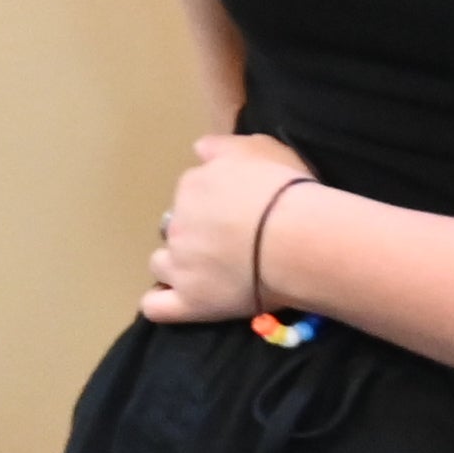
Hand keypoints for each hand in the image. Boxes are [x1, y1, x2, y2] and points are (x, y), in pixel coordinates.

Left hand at [140, 133, 319, 324]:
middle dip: (195, 234)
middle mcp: (178, 223)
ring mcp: (179, 264)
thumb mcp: (259, 148)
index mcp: (193, 186)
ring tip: (209, 273)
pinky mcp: (189, 301)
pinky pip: (156, 306)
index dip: (212, 204)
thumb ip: (223, 146)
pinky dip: (161, 303)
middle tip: (230, 242)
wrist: (297, 239)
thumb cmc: (285, 191)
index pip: (191, 192)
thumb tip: (199, 149)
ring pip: (161, 263)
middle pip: (175, 227)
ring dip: (177, 265)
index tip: (236, 212)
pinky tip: (176, 299)